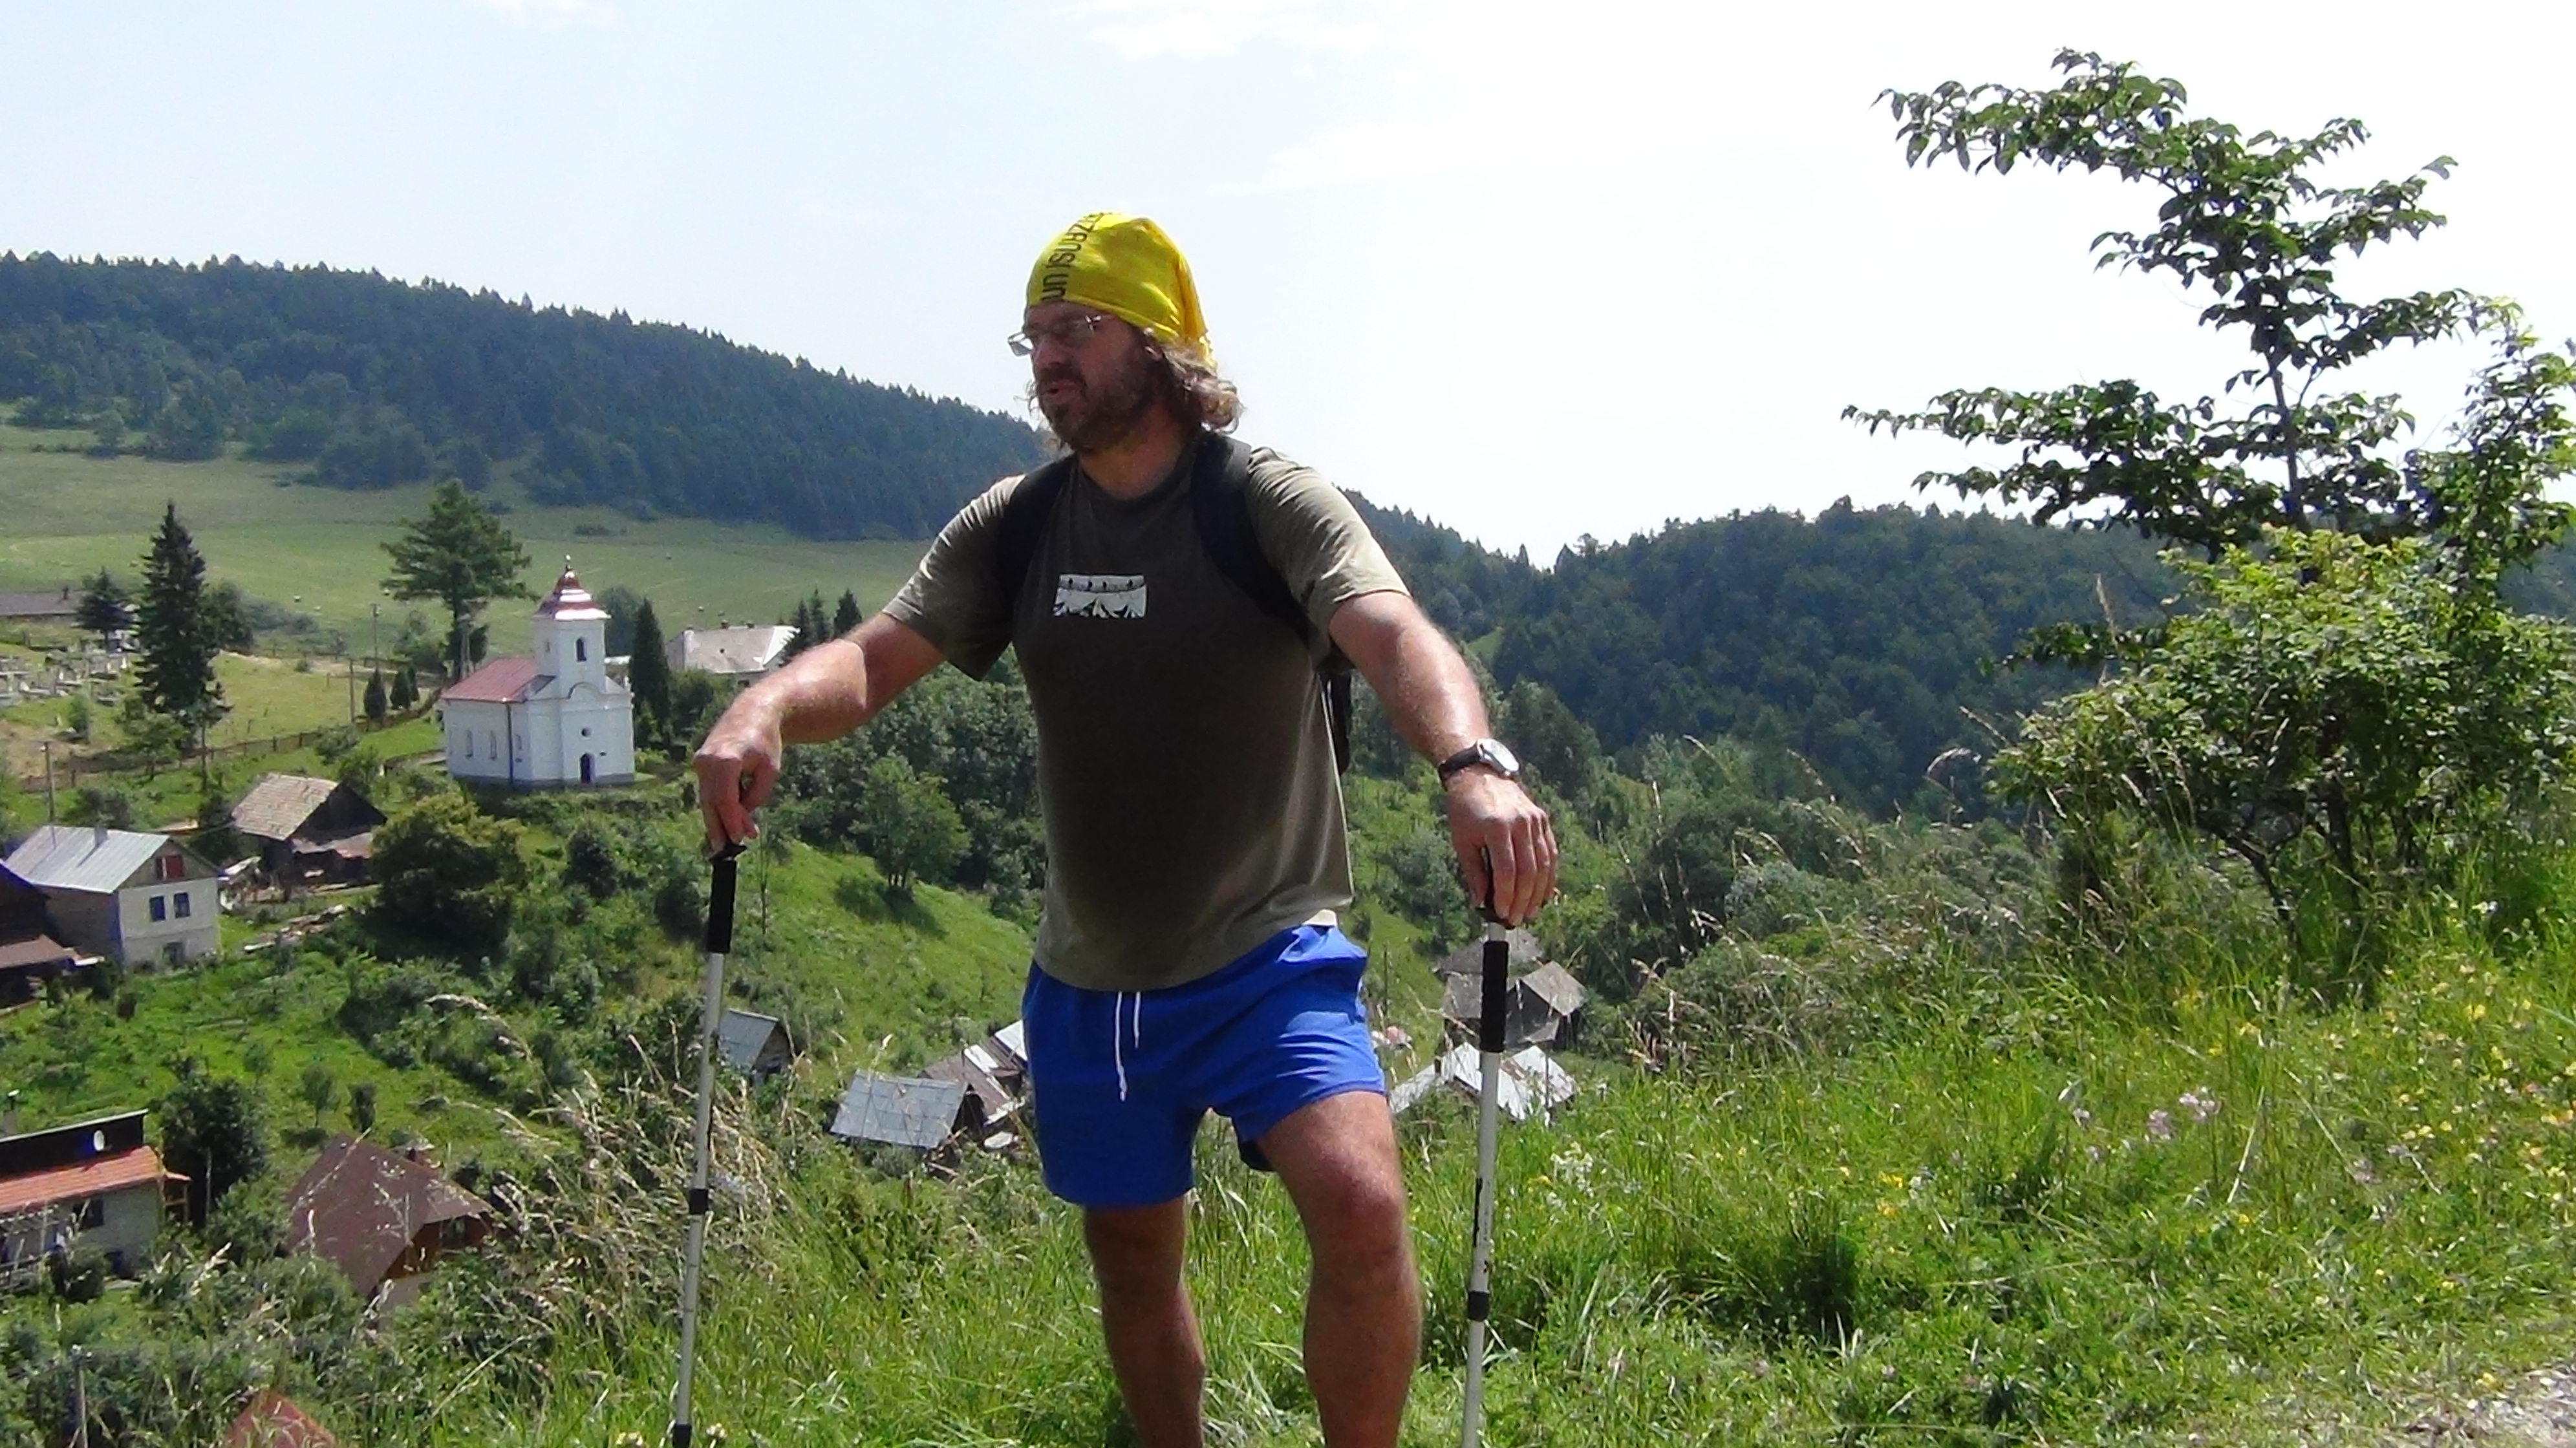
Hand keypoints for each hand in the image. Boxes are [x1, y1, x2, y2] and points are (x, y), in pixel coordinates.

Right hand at [692, 696, 784, 850]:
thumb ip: (755, 796)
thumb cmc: (765, 742)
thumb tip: (741, 818)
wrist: (753, 714)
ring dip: (718, 819)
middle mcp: (707, 761)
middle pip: (711, 803)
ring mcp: (701, 762)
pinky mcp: (700, 764)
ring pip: (707, 799)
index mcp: (725, 760)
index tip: (739, 839)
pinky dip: (717, 806)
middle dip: (720, 827)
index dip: (732, 822)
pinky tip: (727, 821)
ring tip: (730, 840)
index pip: (725, 800)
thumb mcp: (769, 771)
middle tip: (726, 850)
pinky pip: (708, 790)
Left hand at [1445, 769, 1556, 926]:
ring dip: (1538, 892)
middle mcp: (1520, 823)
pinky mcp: (1542, 819)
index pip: (1506, 871)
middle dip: (1523, 899)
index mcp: (1497, 827)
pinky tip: (1543, 893)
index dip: (1506, 896)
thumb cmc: (1464, 809)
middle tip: (1516, 919)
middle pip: (1528, 870)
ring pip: (1544, 863)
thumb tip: (1480, 902)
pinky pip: (1550, 852)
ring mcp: (1535, 820)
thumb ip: (1473, 872)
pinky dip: (1549, 875)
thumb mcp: (1461, 840)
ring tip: (1530, 912)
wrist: (1479, 774)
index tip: (1502, 914)